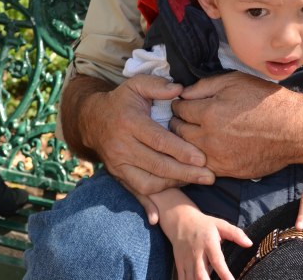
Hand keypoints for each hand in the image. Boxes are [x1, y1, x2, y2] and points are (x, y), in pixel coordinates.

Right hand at [78, 74, 214, 195]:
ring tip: (196, 182)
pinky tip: (159, 217)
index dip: (180, 150)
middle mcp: (122, 146)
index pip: (158, 140)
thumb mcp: (137, 84)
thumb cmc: (122, 100)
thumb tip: (180, 90)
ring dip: (173, 185)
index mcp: (129, 123)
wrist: (94, 119)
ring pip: (147, 183)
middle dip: (185, 172)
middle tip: (209, 176)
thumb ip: (158, 86)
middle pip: (156, 164)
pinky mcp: (117, 175)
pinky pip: (132, 193)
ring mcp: (118, 164)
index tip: (201, 158)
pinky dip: (146, 206)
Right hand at [160, 203, 251, 279]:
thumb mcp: (220, 224)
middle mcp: (196, 253)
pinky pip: (182, 279)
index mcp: (208, 242)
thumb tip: (250, 244)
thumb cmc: (204, 224)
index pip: (217, 261)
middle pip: (201, 274)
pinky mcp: (179, 265)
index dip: (225, 274)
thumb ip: (235, 234)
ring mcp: (186, 261)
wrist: (180, 221)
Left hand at [171, 73, 296, 176]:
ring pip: (187, 152)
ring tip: (189, 132)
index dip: (178, 104)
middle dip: (177, 122)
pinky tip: (202, 149)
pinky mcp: (228, 171)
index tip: (181, 103)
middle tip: (182, 117)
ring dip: (184, 142)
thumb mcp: (234, 81)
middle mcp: (209, 138)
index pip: (179, 109)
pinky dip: (197, 158)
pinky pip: (202, 167)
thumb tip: (183, 93)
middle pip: (178, 131)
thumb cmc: (264, 101)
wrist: (292, 129)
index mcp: (209, 113)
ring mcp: (218, 158)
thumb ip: (204, 86)